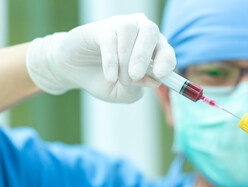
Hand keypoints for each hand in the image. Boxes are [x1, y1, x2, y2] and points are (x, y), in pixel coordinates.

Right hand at [26, 14, 175, 102]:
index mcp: (152, 48)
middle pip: (151, 32)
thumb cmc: (106, 81)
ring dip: (126, 58)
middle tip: (135, 75)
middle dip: (144, 55)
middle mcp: (139, 32)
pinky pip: (110, 39)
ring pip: (130, 31)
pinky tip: (110, 76)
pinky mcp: (101, 29)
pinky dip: (111, 60)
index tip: (160, 75)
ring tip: (118, 79)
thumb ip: (139, 87)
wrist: (76, 74)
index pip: (166, 50)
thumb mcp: (125, 93)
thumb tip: (153, 80)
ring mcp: (120, 27)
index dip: (166, 61)